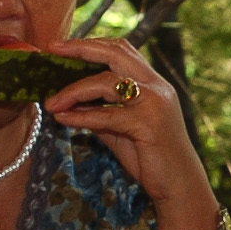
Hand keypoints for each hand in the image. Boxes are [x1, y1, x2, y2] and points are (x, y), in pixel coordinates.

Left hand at [43, 38, 210, 210]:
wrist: (180, 185)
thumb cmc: (151, 158)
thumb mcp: (120, 129)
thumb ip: (98, 112)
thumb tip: (67, 104)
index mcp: (152, 83)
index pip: (121, 50)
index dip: (90, 44)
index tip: (61, 46)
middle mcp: (156, 86)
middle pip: (115, 52)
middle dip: (80, 48)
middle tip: (51, 50)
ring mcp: (154, 102)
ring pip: (106, 82)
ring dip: (72, 90)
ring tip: (50, 102)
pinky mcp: (148, 124)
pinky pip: (106, 115)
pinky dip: (81, 116)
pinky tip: (63, 119)